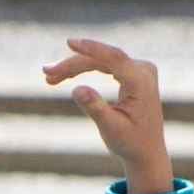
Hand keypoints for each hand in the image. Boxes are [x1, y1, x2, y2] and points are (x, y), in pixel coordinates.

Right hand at [42, 36, 170, 193]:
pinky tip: (66, 76)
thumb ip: (95, 108)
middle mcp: (143, 70)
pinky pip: (104, 64)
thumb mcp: (111, 129)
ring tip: (50, 77)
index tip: (70, 42)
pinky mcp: (131, 72)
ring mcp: (138, 69)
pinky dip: (84, 69)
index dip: (91, 48)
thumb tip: (77, 89)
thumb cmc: (130, 142)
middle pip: (102, 59)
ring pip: (100, 61)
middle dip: (73, 65)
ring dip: (75, 67)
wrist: (147, 151)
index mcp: (142, 83)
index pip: (115, 57)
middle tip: (47, 73)